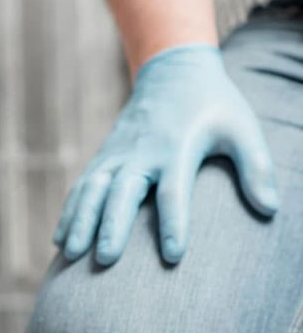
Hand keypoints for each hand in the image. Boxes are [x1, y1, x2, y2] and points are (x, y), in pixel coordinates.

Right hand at [53, 44, 277, 265]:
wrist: (172, 72)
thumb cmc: (213, 107)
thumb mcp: (241, 129)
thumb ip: (255, 167)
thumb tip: (271, 209)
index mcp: (177, 149)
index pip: (174, 191)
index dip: (174, 223)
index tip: (173, 256)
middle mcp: (141, 153)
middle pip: (121, 193)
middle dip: (111, 226)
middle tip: (106, 259)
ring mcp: (116, 156)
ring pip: (91, 191)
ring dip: (80, 222)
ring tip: (71, 255)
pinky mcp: (103, 159)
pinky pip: (81, 189)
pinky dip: (69, 214)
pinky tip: (60, 241)